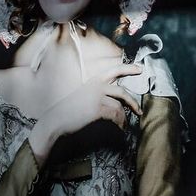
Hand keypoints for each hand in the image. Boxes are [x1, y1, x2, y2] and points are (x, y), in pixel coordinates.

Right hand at [29, 64, 143, 161]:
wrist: (55, 119)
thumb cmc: (67, 109)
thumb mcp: (82, 94)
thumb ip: (95, 92)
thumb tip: (110, 98)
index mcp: (93, 80)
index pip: (113, 70)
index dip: (128, 68)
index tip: (139, 68)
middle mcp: (96, 86)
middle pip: (121, 92)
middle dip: (133, 102)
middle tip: (140, 110)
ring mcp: (97, 97)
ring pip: (118, 106)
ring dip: (124, 117)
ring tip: (125, 125)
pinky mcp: (97, 109)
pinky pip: (114, 114)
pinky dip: (119, 122)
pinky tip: (119, 127)